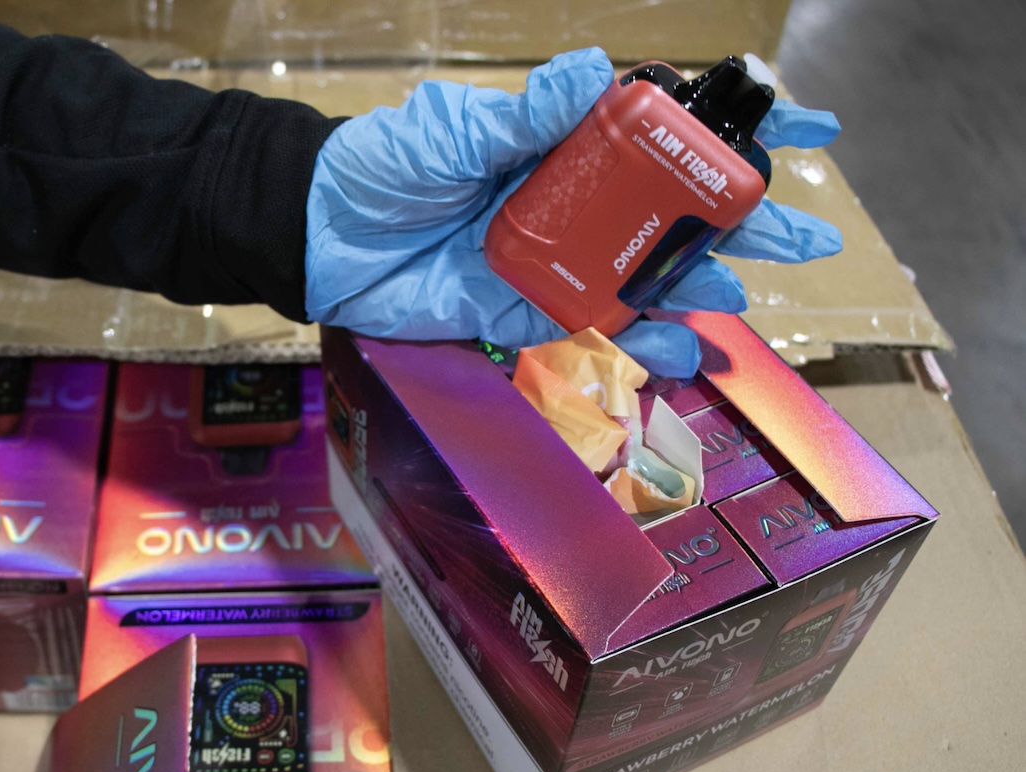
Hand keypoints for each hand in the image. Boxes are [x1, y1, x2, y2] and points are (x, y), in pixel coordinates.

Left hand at [304, 48, 842, 376]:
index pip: (660, 132)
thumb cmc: (382, 166)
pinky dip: (640, 339)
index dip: (729, 129)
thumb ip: (523, 117)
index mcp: (560, 144)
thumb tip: (593, 71)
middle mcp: (569, 202)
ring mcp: (552, 260)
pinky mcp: (525, 312)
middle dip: (738, 222)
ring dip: (699, 287)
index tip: (802, 124)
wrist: (320, 237)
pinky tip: (684, 347)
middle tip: (805, 236)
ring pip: (643, 276)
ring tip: (750, 295)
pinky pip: (594, 327)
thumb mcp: (454, 131)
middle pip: (669, 212)